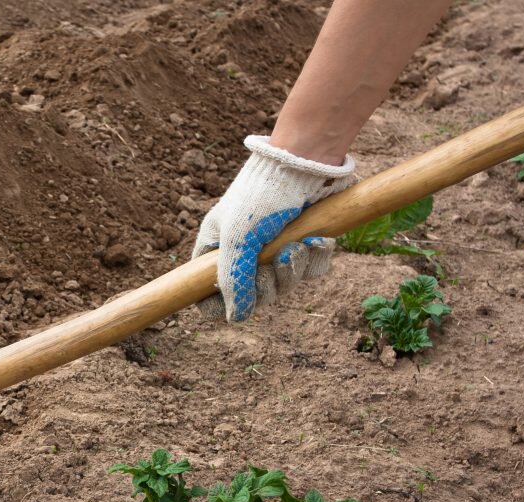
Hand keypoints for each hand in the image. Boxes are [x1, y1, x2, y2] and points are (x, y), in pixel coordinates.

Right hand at [192, 136, 355, 321]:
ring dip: (293, 270)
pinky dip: (316, 259)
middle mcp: (244, 252)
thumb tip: (234, 317)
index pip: (207, 292)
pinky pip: (310, 271)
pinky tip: (317, 240)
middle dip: (267, 285)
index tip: (235, 299)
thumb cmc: (262, 195)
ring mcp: (275, 250)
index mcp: (216, 249)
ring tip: (298, 246)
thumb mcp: (238, 239)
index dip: (219, 302)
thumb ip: (233, 280)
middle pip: (251, 295)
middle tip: (274, 263)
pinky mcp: (304, 243)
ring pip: (283, 285)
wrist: (305, 161)